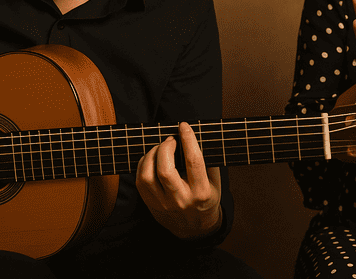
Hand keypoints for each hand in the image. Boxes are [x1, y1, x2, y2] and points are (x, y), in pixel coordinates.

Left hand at [136, 122, 221, 239]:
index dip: (188, 140)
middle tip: (170, 140)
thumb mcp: (215, 184)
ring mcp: (164, 204)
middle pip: (165, 170)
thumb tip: (195, 137)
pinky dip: (142, 165)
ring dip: (151, 155)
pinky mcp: (151, 205)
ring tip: (159, 148)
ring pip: (147, 176)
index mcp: (201, 192)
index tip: (184, 126)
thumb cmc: (206, 200)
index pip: (193, 161)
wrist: (194, 229)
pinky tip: (150, 159)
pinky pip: (139, 182)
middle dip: (165, 148)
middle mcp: (181, 199)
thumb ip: (208, 162)